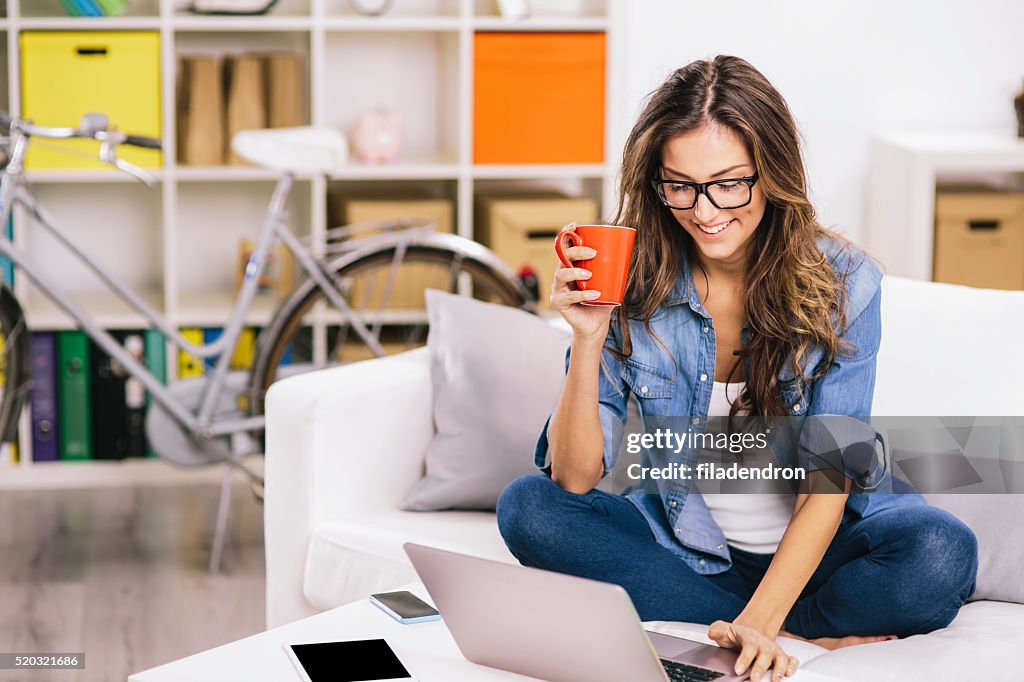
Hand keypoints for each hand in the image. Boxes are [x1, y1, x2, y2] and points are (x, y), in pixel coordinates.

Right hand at [551, 223, 613, 341]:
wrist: (595, 325)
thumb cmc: (601, 301)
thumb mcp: (609, 281)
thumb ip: (615, 267)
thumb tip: (629, 249)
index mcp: (571, 266)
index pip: (565, 246)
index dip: (566, 234)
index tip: (574, 225)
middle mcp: (561, 275)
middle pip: (562, 257)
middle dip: (576, 251)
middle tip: (593, 252)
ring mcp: (558, 289)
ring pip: (561, 275)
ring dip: (575, 272)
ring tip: (589, 275)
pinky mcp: (559, 303)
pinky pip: (568, 297)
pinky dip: (582, 295)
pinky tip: (594, 295)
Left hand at [707, 620, 798, 681]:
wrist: (748, 633)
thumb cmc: (736, 635)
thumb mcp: (724, 631)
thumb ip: (718, 631)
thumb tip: (712, 633)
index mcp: (750, 637)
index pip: (748, 647)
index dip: (744, 659)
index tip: (738, 670)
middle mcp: (764, 643)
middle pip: (765, 655)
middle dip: (760, 668)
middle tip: (755, 679)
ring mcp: (774, 650)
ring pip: (780, 658)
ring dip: (779, 669)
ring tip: (775, 679)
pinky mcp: (781, 656)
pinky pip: (791, 660)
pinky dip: (792, 666)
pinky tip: (789, 674)